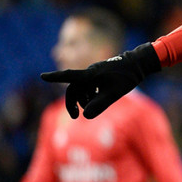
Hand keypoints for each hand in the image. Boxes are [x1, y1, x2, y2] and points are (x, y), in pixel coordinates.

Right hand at [41, 43, 160, 118]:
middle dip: (72, 103)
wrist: (139, 64)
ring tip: (93, 107)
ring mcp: (95, 73)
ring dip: (83, 100)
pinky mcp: (100, 75)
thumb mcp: (114, 94)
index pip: (69, 76)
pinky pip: (89, 86)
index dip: (55, 77)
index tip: (42, 76)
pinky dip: (90, 95)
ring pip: (82, 88)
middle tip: (76, 117)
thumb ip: (99, 105)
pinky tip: (98, 100)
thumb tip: (84, 116)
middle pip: (74, 88)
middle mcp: (90, 72)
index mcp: (90, 74)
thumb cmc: (126, 78)